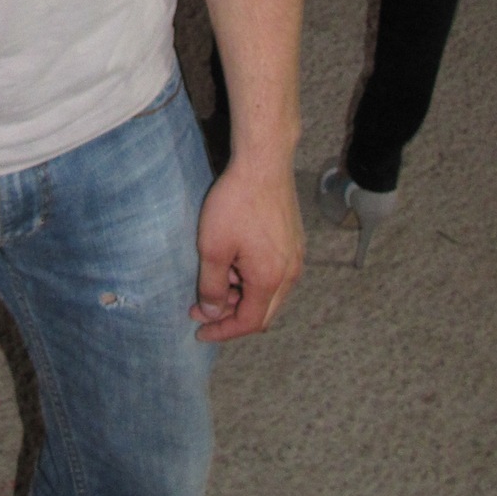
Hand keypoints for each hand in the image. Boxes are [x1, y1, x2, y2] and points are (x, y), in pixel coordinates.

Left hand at [189, 159, 303, 341]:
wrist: (263, 164)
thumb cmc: (236, 203)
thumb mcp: (213, 248)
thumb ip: (212, 286)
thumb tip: (213, 313)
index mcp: (271, 279)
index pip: (249, 322)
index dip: (223, 331)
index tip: (200, 331)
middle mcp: (290, 273)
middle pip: (263, 313)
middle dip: (232, 317)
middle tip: (203, 310)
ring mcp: (296, 257)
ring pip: (270, 295)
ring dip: (242, 298)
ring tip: (216, 282)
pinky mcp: (295, 243)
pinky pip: (276, 275)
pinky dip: (254, 281)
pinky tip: (234, 264)